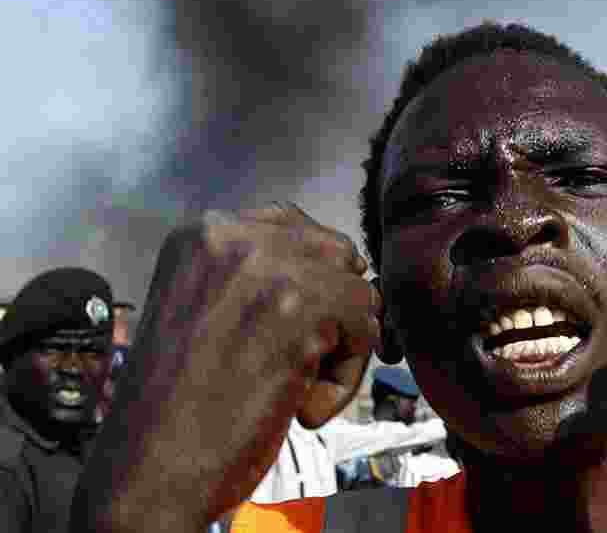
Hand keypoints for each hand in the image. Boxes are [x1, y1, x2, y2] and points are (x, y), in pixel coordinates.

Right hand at [72, 203, 380, 530]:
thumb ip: (257, 277)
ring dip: (340, 349)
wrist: (149, 469)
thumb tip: (345, 264)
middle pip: (336, 254)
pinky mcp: (302, 308)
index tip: (294, 326)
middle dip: (334, 310)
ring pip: (358, 292)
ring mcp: (269, 269)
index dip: (311, 279)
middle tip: (299, 362)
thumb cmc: (178, 404)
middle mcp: (235, 237)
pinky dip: (344, 378)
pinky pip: (366, 329)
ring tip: (294, 387)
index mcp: (203, 233)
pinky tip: (300, 406)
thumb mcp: (203, 308)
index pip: (294, 227)